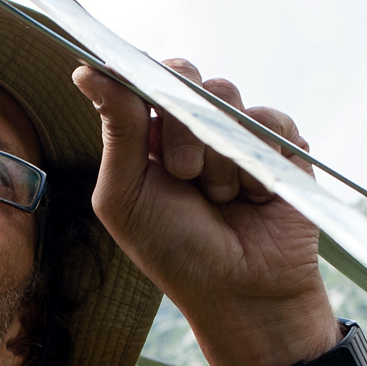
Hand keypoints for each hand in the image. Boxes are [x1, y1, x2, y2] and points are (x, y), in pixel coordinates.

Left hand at [74, 60, 339, 365]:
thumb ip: (116, 130)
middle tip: (183, 174)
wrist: (243, 295)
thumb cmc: (174, 253)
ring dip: (219, 152)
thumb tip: (87, 69)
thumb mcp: (126, 195)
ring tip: (221, 197)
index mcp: (147, 135)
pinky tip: (255, 195)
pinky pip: (270, 118)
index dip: (144, 79)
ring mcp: (235, 132)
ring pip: (226, 95)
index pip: (143, 77)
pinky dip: (259, 156)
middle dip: (181, 124)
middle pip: (184, 76)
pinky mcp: (279, 144)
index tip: (146, 99)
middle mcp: (190, 127)